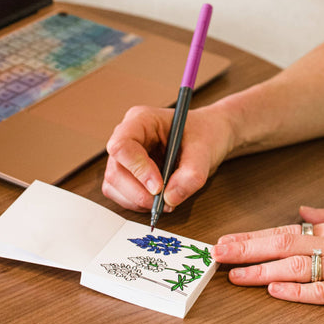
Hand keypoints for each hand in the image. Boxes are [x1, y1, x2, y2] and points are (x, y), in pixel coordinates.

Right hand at [102, 103, 234, 211]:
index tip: (158, 186)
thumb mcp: (205, 151)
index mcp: (141, 120)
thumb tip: (170, 198)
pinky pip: (122, 194)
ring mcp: (126, 156)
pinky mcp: (129, 173)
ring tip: (166, 202)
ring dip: (138, 200)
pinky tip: (159, 200)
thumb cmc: (204, 134)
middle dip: (138, 192)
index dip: (137, 169)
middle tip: (165, 202)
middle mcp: (128, 136)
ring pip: (115, 186)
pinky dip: (139, 203)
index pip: (122, 145)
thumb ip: (191, 175)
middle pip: (115, 171)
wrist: (209, 138)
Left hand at [213, 205, 323, 315]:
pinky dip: (298, 291)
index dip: (253, 237)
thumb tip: (302, 210)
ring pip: (297, 267)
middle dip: (246, 249)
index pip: (286, 230)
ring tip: (233, 274)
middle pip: (283, 244)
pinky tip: (274, 289)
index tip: (226, 241)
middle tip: (215, 254)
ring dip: (261, 270)